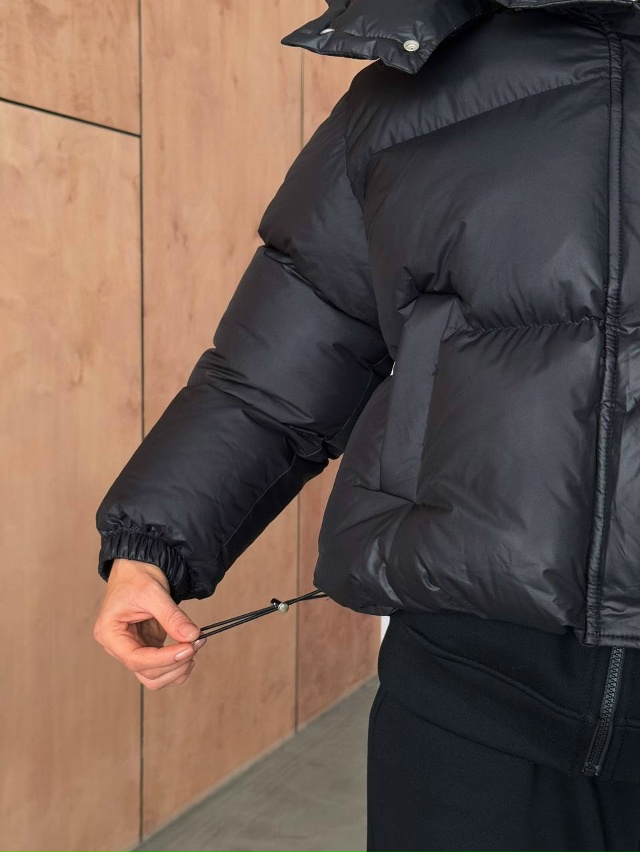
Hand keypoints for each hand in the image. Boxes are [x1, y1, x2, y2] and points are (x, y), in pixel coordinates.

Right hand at [93, 557, 205, 689]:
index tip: (188, 649)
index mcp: (109, 633)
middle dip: (174, 663)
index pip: (136, 659)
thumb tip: (192, 635)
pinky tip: (190, 649)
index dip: (164, 659)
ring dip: (177, 669)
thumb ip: (172, 616)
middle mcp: (118, 646)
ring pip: (154, 676)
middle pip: (146, 672)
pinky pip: (161, 666)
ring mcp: (133, 648)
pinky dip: (178, 664)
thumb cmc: (136, 576)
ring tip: (194, 646)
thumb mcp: (153, 593)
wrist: (138, 566)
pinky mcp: (147, 646)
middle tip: (196, 643)